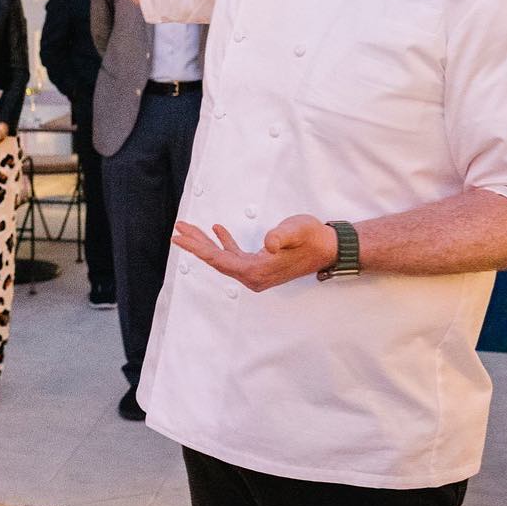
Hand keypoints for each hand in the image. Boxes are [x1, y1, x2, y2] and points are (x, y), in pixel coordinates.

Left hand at [171, 214, 339, 292]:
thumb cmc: (312, 238)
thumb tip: (268, 244)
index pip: (218, 260)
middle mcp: (252, 276)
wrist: (329, 248)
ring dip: (206, 243)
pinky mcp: (260, 265)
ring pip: (223, 257)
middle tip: (177, 229)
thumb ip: (282, 235)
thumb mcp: (296, 230)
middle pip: (216, 260)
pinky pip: (235, 255)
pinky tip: (217, 230)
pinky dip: (224, 243)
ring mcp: (256, 272)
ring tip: (190, 229)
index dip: (196, 248)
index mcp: (256, 271)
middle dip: (195, 244)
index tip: (179, 236)